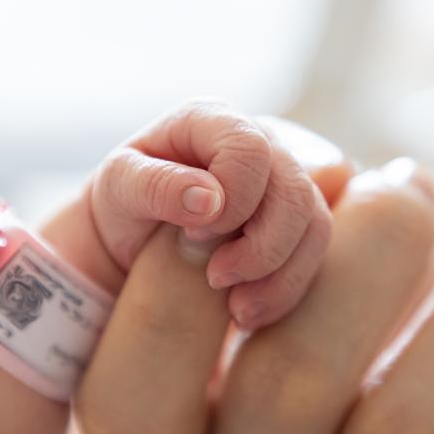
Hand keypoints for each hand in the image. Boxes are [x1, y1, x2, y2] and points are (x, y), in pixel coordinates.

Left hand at [85, 100, 341, 328]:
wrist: (132, 239)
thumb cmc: (123, 203)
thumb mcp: (118, 187)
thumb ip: (158, 185)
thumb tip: (211, 200)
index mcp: (213, 121)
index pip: (250, 150)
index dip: (233, 198)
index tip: (193, 233)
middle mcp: (259, 144)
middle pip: (295, 192)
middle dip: (261, 247)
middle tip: (216, 278)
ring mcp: (282, 183)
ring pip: (315, 227)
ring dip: (278, 276)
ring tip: (235, 309)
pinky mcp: (294, 224)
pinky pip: (313, 256)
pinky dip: (285, 291)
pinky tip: (247, 312)